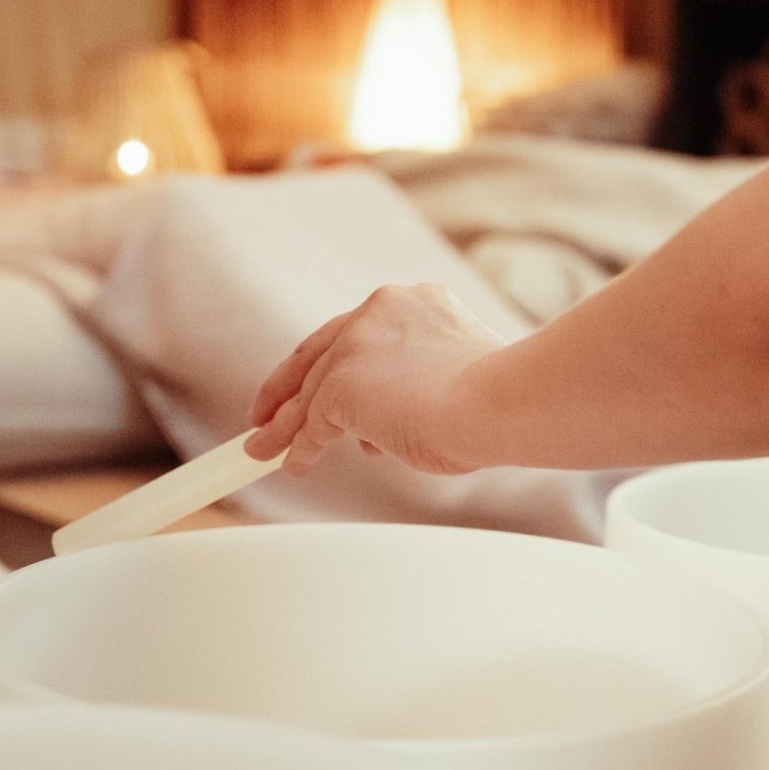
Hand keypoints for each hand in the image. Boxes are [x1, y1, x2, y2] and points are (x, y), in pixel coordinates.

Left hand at [244, 284, 506, 475]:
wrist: (505, 403)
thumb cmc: (500, 402)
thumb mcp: (452, 379)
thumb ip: (411, 387)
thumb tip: (377, 430)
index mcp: (412, 303)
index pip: (352, 332)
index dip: (326, 361)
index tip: (311, 383)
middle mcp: (378, 312)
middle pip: (317, 355)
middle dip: (287, 392)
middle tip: (266, 417)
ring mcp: (356, 346)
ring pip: (311, 393)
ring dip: (284, 426)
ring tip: (263, 450)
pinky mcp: (341, 385)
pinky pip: (312, 426)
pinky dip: (300, 449)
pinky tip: (294, 466)